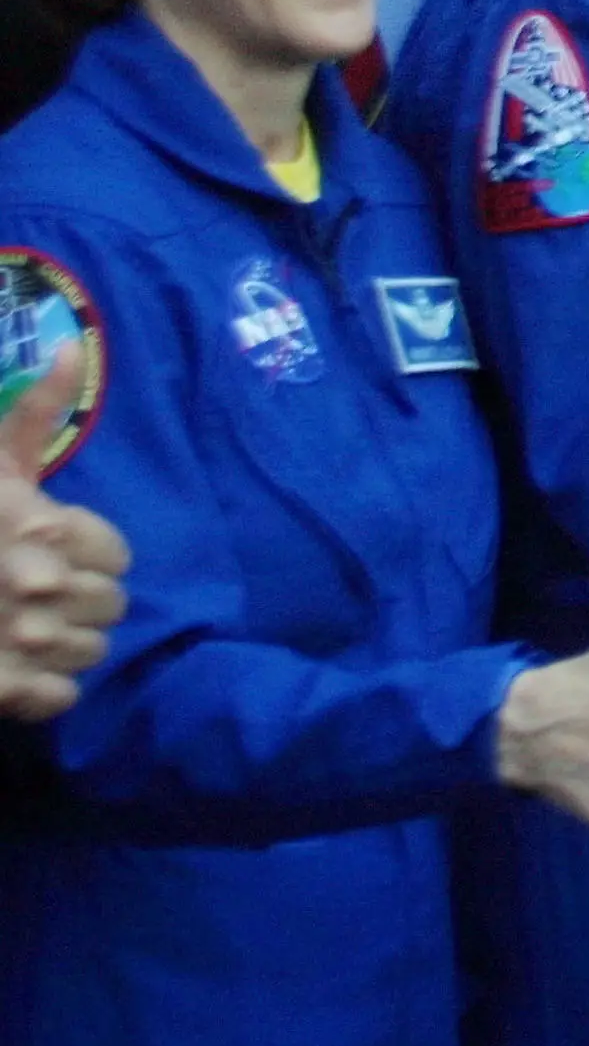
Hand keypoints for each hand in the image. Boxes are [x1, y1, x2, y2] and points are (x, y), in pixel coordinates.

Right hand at [0, 347, 129, 722]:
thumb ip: (35, 412)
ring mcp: (22, 642)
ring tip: (25, 629)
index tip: (56, 554)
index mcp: (42, 529)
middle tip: (38, 595)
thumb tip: (74, 348)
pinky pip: (61, 697)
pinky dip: (43, 688)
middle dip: (82, 600)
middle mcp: (41, 585)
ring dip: (66, 644)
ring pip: (93, 652)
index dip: (90, 556)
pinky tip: (14, 667)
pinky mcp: (4, 692)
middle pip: (114, 605)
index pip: (120, 555)